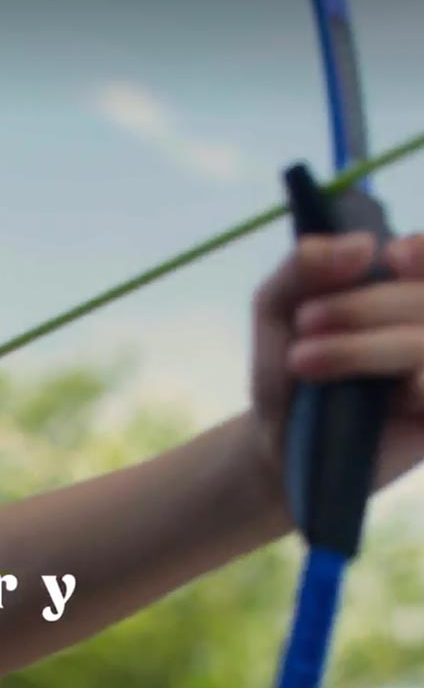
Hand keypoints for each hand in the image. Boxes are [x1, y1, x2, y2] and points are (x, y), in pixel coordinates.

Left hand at [250, 230, 423, 493]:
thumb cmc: (286, 370)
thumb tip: (361, 244)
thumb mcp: (277, 309)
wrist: (277, 443)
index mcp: (401, 291)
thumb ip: (304, 267)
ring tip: (303, 360)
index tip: (391, 258)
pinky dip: (411, 388)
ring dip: (366, 348)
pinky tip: (371, 396)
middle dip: (365, 306)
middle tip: (305, 321)